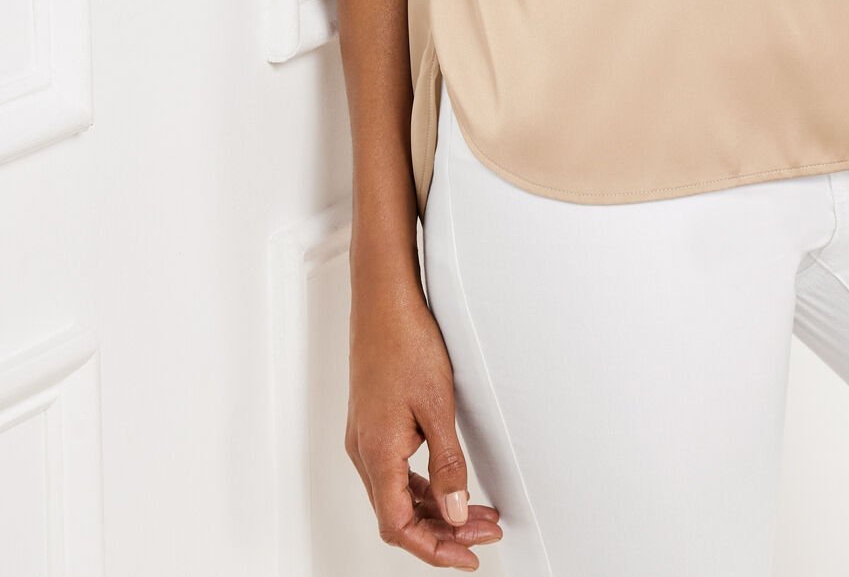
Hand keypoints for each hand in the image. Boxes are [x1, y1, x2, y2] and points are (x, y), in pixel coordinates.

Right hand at [345, 280, 502, 565]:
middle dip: (443, 532)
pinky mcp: (372, 423)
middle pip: (398, 516)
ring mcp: (365, 437)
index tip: (469, 556)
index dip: (434, 549)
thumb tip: (457, 513)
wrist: (383, 298)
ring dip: (435, 509)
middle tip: (485, 534)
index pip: (399, 526)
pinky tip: (448, 484)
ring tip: (477, 512)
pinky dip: (422, 486)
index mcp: (377, 452)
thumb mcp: (438, 406)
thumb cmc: (405, 340)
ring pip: (397, 495)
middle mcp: (364, 451)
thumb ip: (447, 465)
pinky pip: (394, 471)